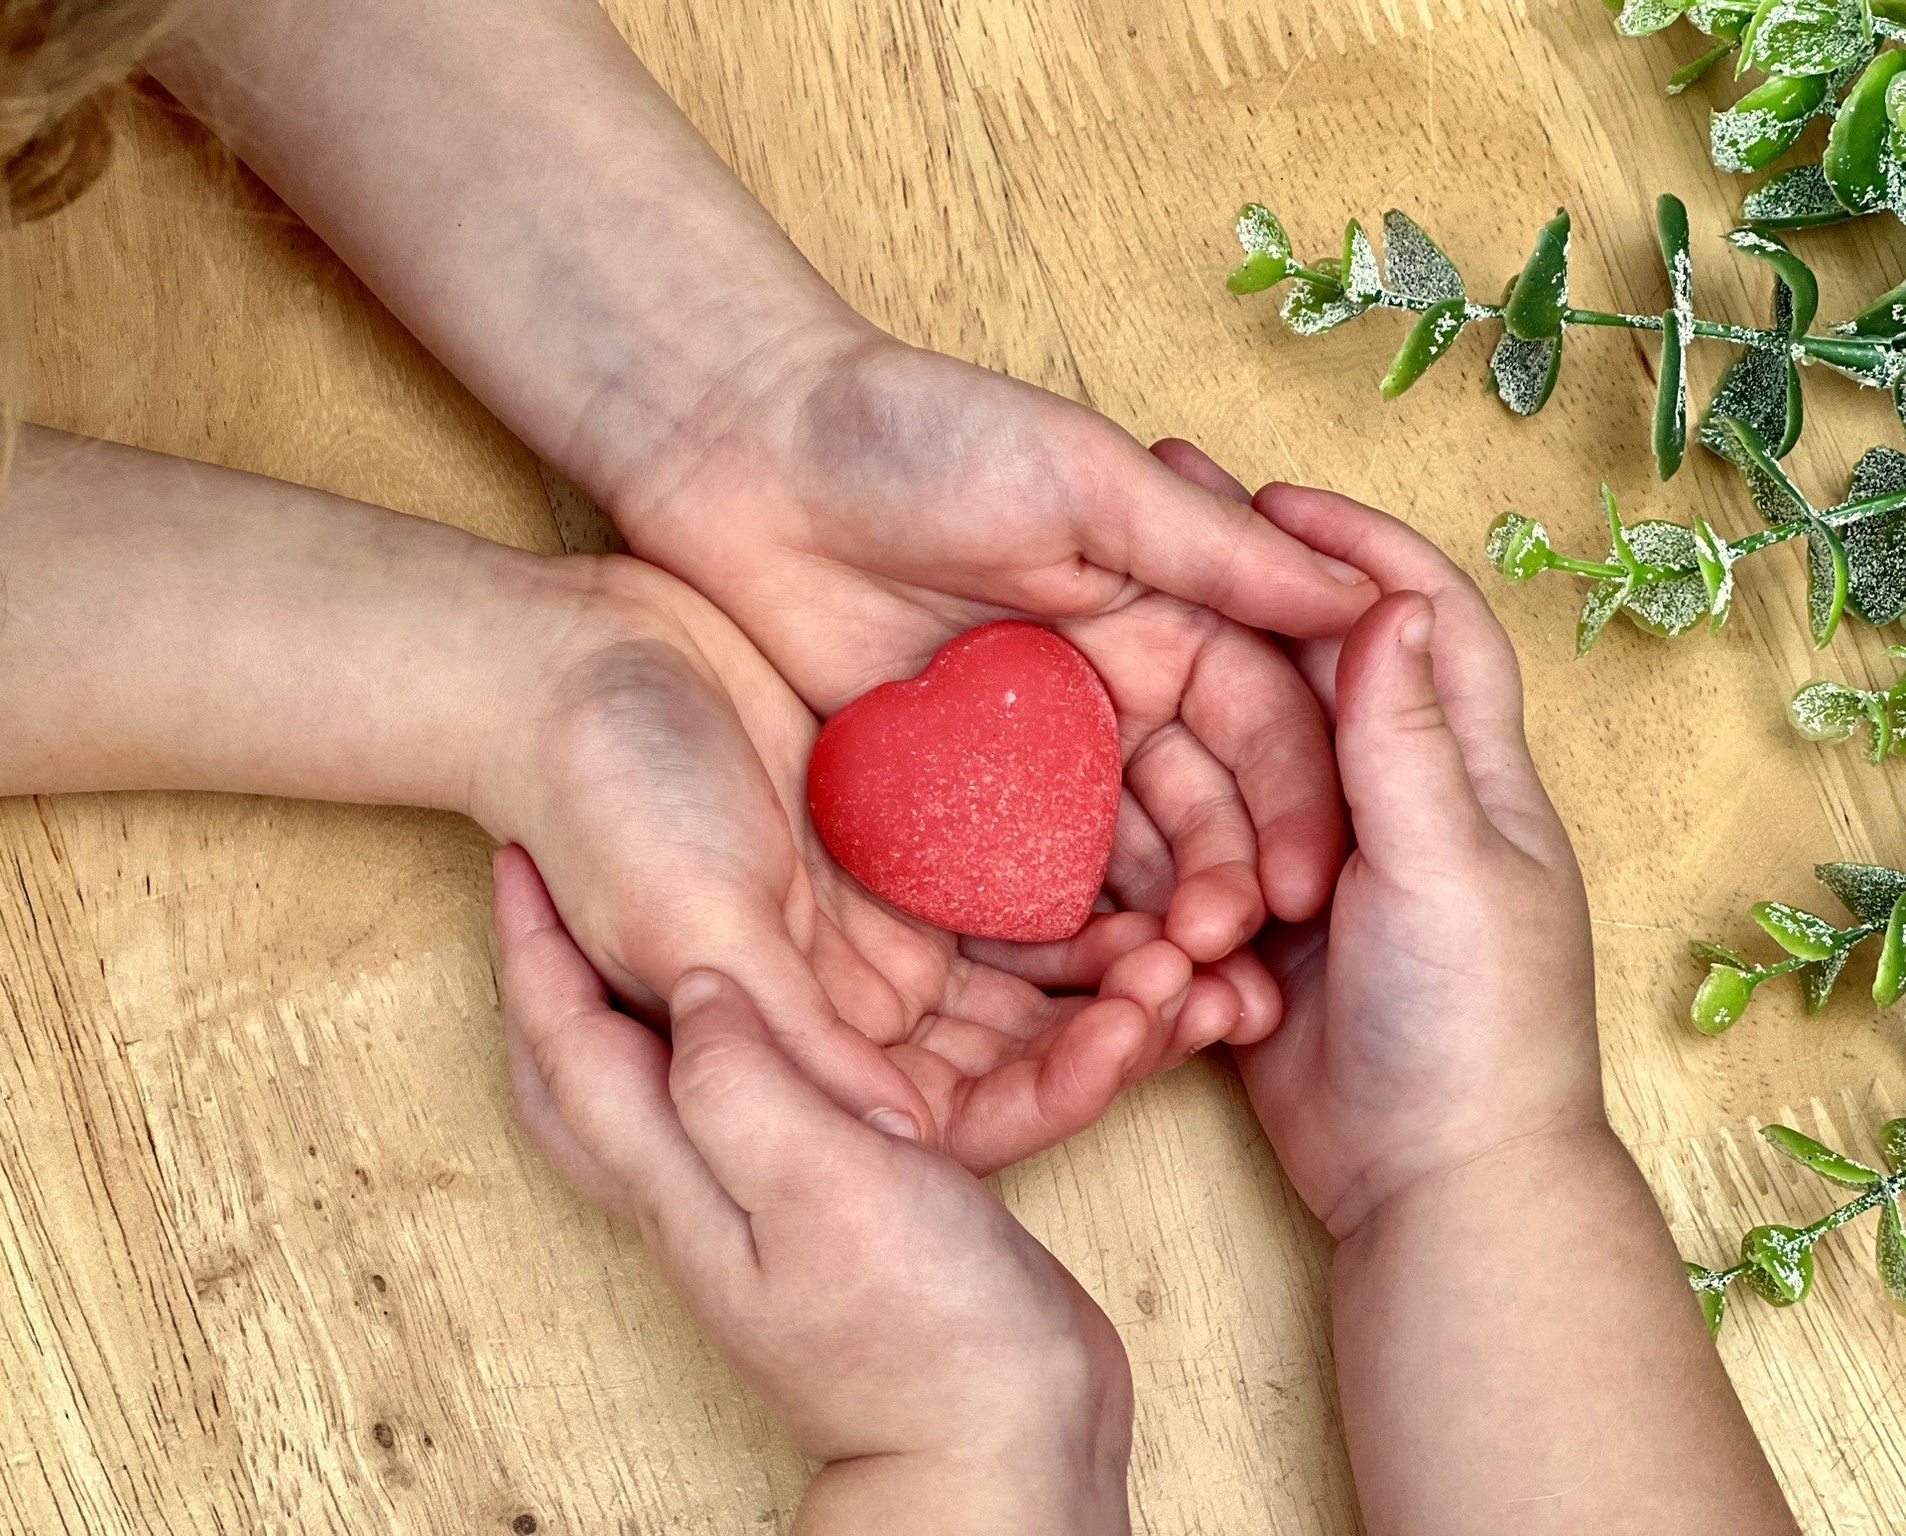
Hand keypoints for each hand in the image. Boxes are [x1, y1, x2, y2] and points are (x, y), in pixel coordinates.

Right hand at [468, 552, 1225, 1172]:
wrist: (561, 669)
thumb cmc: (602, 807)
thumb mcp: (694, 928)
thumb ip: (786, 1042)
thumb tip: (896, 1153)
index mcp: (807, 1050)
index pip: (956, 1110)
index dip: (1054, 1090)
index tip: (1137, 1041)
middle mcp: (863, 1001)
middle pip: (1021, 1046)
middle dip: (1127, 1026)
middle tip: (1224, 989)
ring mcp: (894, 917)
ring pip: (1042, 963)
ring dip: (1134, 954)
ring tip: (1228, 930)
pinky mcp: (917, 831)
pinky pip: (1032, 866)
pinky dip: (1105, 867)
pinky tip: (1180, 846)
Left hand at [494, 849, 1132, 1534]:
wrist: (1006, 1450)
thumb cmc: (924, 1331)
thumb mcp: (825, 1187)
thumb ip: (744, 1083)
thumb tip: (693, 988)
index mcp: (682, 1179)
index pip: (571, 1049)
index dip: (536, 950)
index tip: (519, 859)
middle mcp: (702, 1192)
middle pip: (584, 1079)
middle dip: (553, 985)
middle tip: (553, 897)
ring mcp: (764, 1209)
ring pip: (661, 1089)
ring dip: (637, 1006)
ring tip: (653, 934)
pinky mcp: (830, 1215)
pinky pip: (745, 1106)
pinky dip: (735, 1045)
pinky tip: (780, 1021)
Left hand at [605, 330, 1378, 999]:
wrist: (748, 455)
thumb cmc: (924, 434)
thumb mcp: (1084, 481)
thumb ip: (1216, 553)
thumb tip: (1367, 597)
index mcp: (1165, 619)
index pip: (1260, 727)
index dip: (1290, 805)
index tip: (1301, 885)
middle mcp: (1112, 698)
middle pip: (1198, 812)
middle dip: (1222, 883)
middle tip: (1222, 950)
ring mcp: (1030, 759)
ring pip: (1116, 862)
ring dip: (1147, 925)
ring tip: (1161, 989)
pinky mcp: (947, 800)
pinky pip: (1010, 878)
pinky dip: (1046, 931)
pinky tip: (1068, 984)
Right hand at [1149, 449, 1604, 1238]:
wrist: (1432, 1185)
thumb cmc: (1473, 1024)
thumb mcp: (1445, 867)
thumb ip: (1405, 743)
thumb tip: (1390, 600)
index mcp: (1464, 773)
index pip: (1422, 620)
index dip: (1358, 548)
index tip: (1270, 498)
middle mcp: (1394, 805)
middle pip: (1313, 677)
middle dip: (1243, 607)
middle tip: (1153, 546)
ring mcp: (1325, 868)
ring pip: (1240, 765)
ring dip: (1184, 730)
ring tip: (1104, 664)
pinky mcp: (1265, 932)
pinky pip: (1201, 856)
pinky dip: (1161, 834)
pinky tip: (1095, 788)